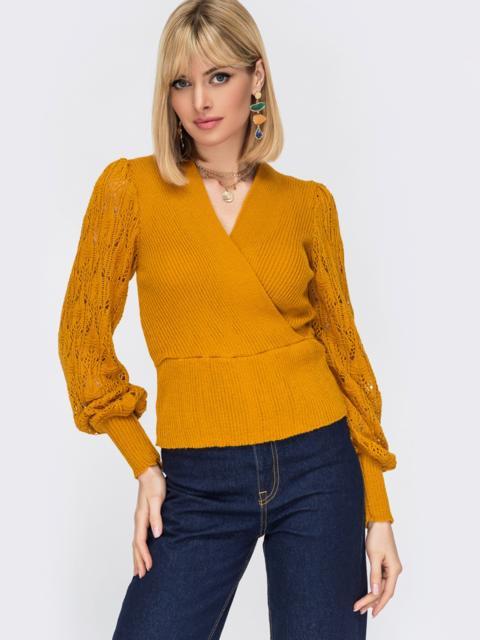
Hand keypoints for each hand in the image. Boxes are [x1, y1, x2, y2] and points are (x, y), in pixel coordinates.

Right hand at [132, 462, 165, 577]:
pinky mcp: (144, 516)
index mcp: (141, 518)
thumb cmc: (155, 483)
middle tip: (141, 577)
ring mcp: (140, 518)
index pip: (140, 542)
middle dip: (138, 561)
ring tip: (139, 570)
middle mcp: (138, 520)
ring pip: (137, 542)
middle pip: (136, 545)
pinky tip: (144, 550)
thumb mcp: (157, 498)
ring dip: (138, 556)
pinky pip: (140, 536)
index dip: (144, 556)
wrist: (150, 471)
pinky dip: (140, 547)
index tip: (149, 568)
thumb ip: (157, 516)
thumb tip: (157, 535)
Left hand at [353, 522, 402, 616]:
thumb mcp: (374, 556)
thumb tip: (375, 592)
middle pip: (384, 592)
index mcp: (394, 570)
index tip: (367, 611)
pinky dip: (375, 588)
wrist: (379, 524)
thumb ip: (375, 575)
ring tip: (362, 606)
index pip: (386, 592)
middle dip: (373, 602)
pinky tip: (369, 594)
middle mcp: (395, 571)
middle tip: (360, 610)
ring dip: (373, 597)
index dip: (377, 604)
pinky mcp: (386, 565)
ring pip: (383, 587)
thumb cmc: (378, 537)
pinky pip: (381, 581)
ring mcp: (391, 568)